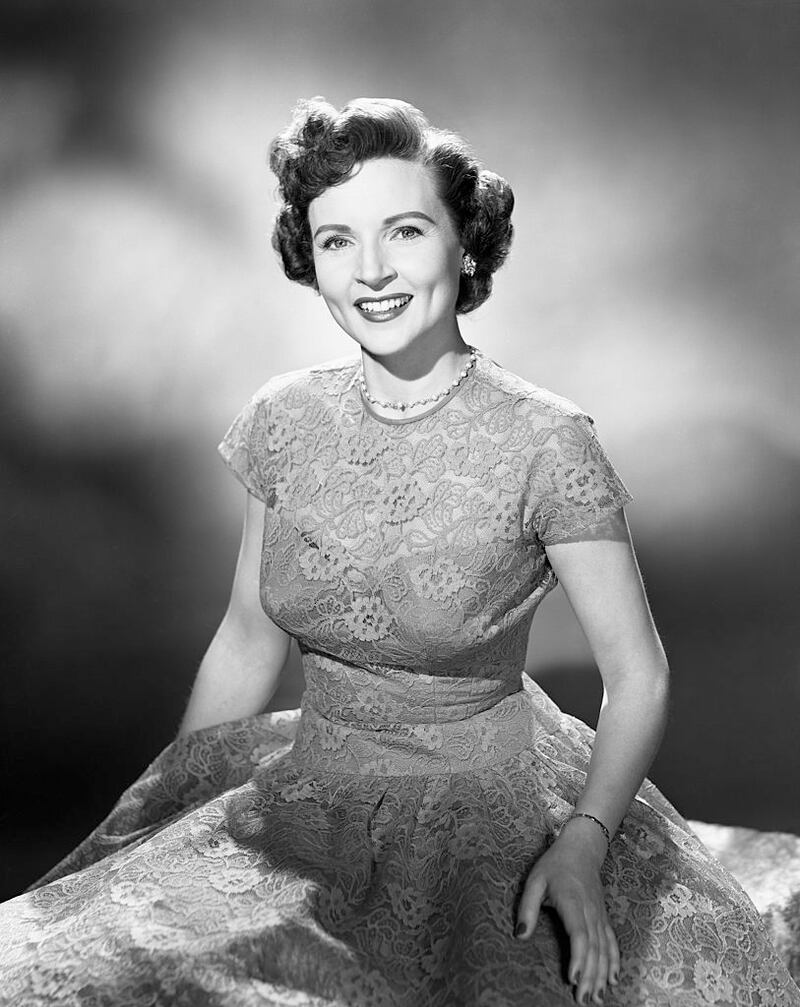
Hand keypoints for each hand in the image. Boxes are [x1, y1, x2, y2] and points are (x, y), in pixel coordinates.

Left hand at [515, 819, 619, 1003]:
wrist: (581, 848)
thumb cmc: (554, 864)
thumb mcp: (535, 880)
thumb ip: (527, 908)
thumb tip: (520, 936)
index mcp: (573, 901)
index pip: (579, 934)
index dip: (578, 958)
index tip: (572, 978)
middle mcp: (590, 910)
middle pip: (594, 948)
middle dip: (590, 976)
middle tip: (583, 1000)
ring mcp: (600, 914)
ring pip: (604, 948)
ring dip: (602, 974)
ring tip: (597, 998)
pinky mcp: (603, 916)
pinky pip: (612, 942)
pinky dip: (614, 962)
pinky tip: (613, 980)